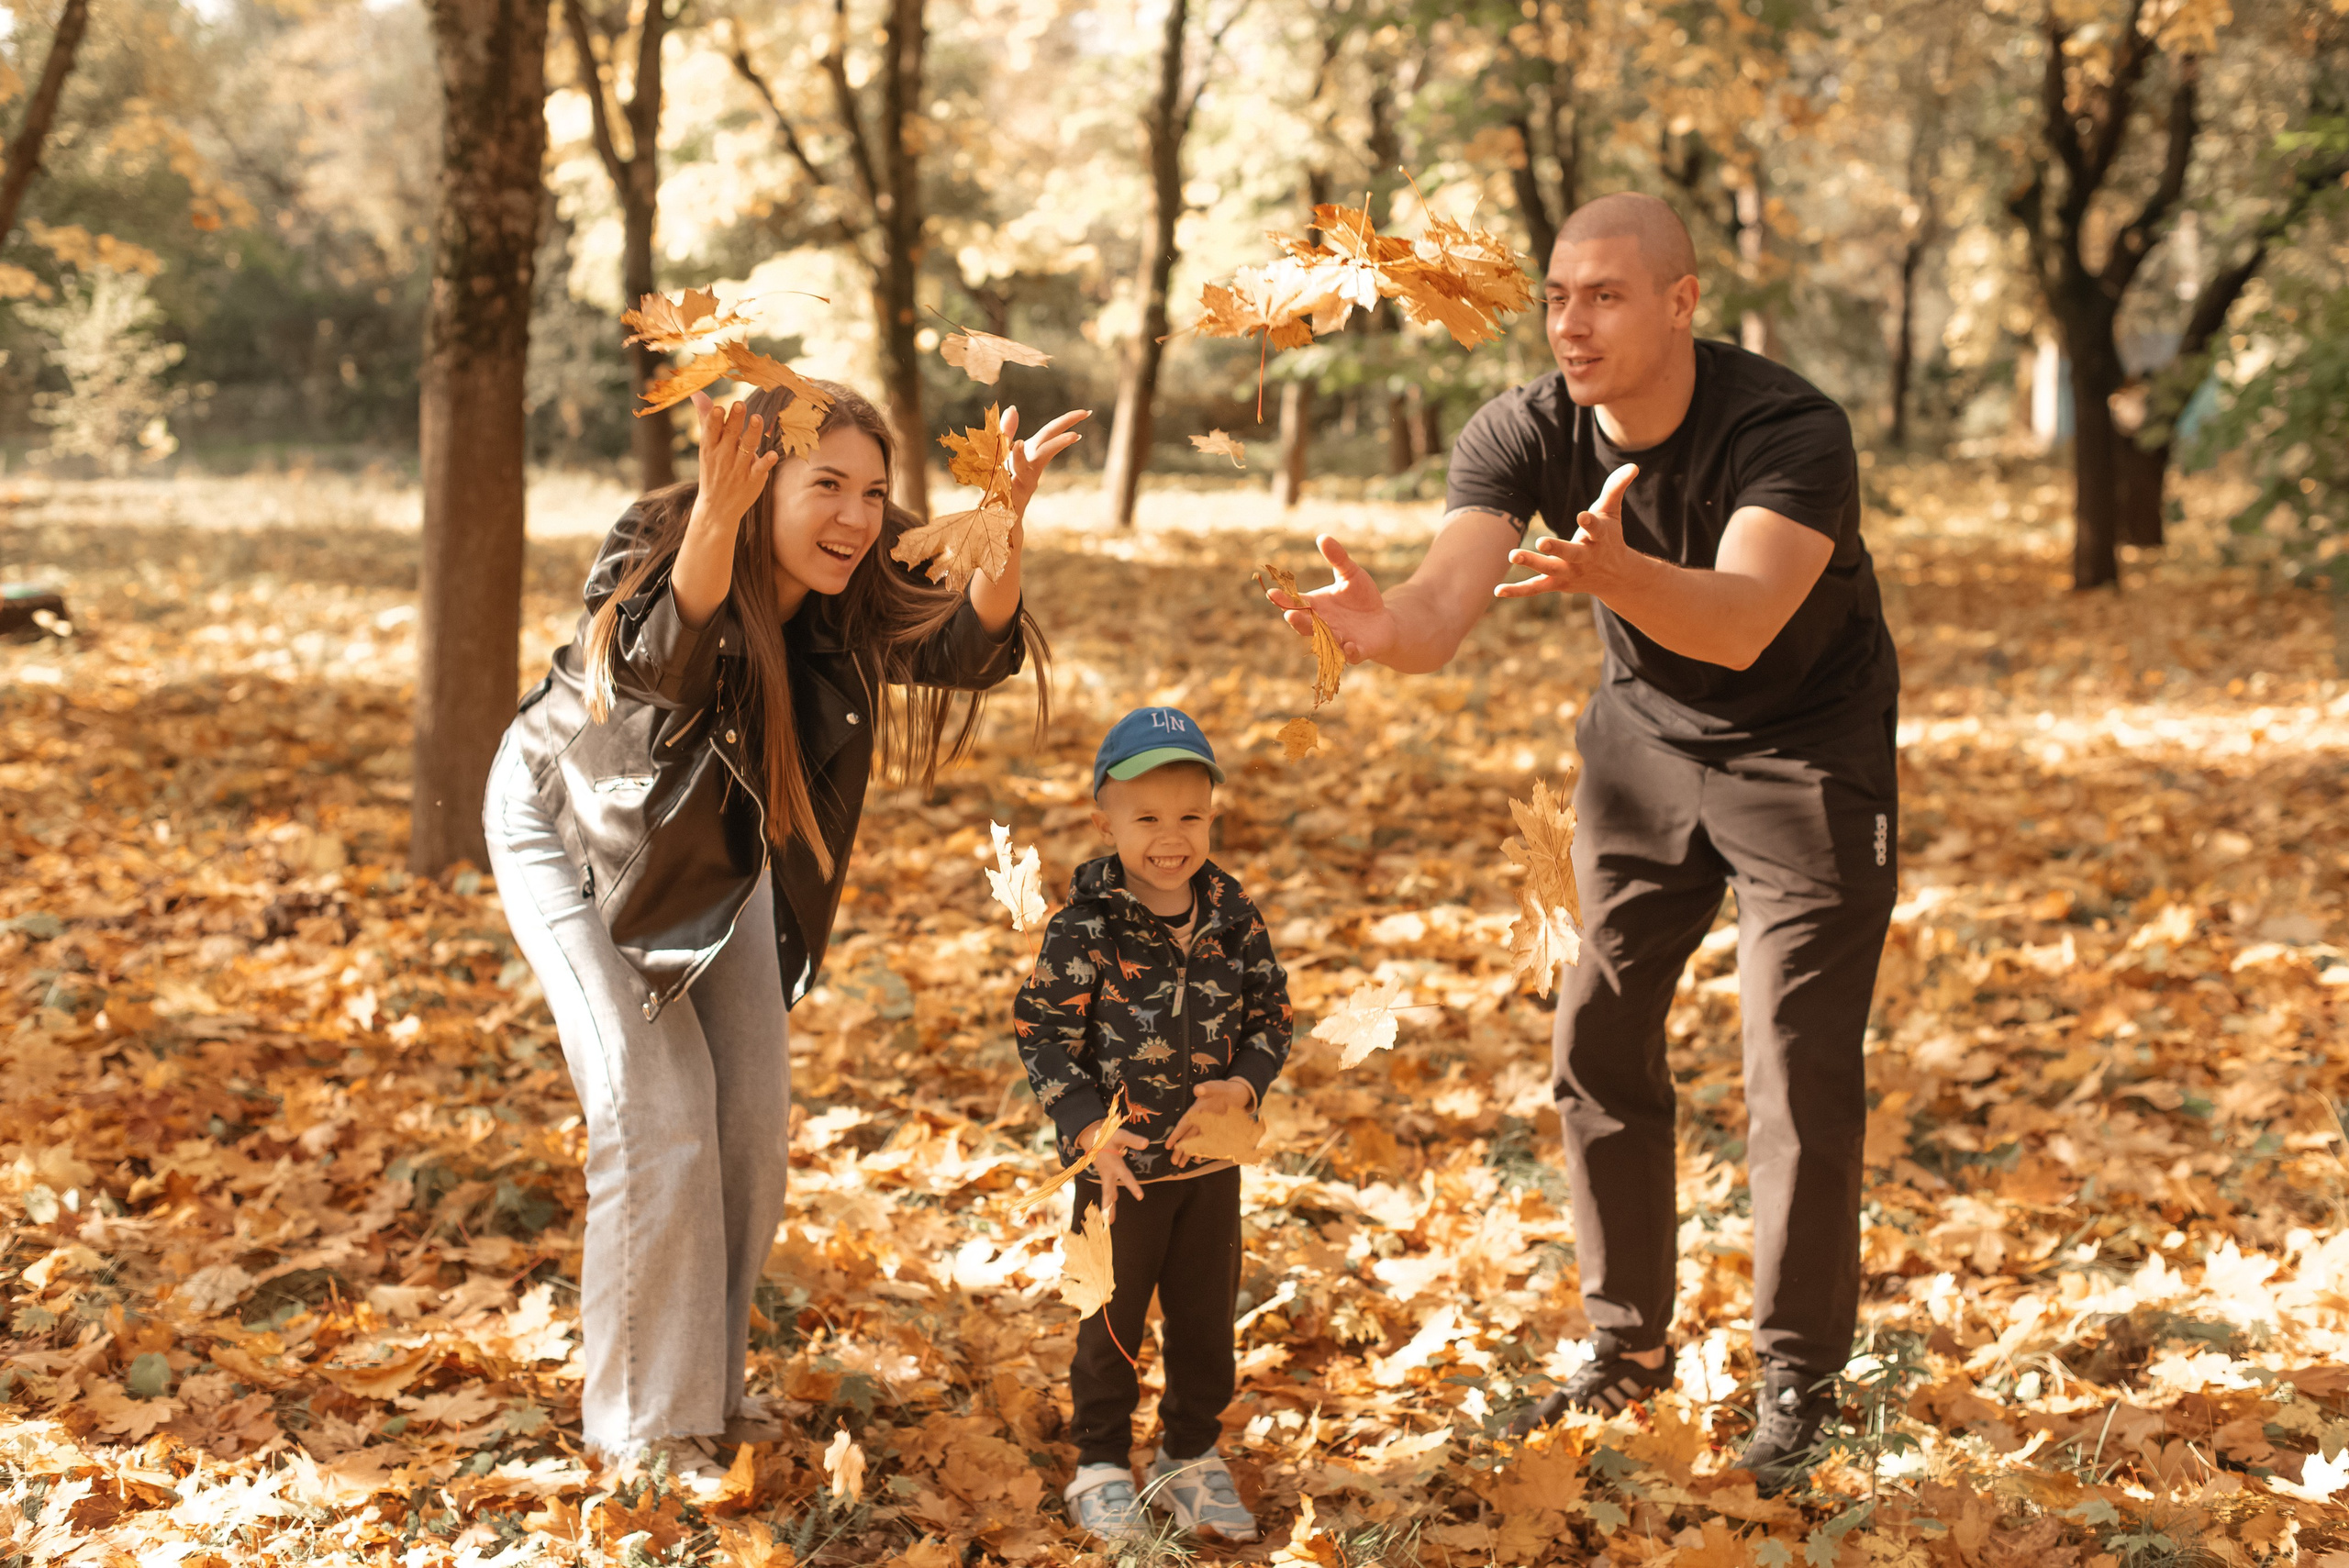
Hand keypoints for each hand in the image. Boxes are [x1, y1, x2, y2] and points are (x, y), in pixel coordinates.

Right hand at [687, 390, 780, 534]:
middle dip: (735, 420)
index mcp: (710, 447)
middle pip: (730, 435)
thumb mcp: (706, 446)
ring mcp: (738, 468)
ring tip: (757, 418)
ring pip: (747, 448)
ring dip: (752, 433)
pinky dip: (766, 461)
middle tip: (741, 404)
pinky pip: (760, 469)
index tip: (720, 408)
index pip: (712, 430)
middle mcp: (723, 456)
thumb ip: (706, 418)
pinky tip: (774, 454)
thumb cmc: (713, 469)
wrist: (717, 507)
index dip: (715, 420)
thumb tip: (697, 393)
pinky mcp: (753, 479)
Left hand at [1000, 406, 1091, 525]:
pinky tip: (1019, 444)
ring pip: (1041, 456)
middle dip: (1065, 424)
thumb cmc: (998, 487)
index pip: (1050, 432)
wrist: (996, 520)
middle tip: (1085, 413)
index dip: (1066, 421)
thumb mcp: (999, 456)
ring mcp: (1026, 478)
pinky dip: (1019, 457)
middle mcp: (1031, 464)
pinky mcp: (1016, 490)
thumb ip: (1005, 432)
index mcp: (1029, 454)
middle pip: (1049, 439)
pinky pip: (1018, 472)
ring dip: (1055, 445)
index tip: (1086, 412)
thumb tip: (1013, 408)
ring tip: (1072, 435)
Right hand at [1077, 1118, 1148, 1222]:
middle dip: (1110, 1206)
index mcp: (1114, 1164)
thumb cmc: (1107, 1134)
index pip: (1126, 1177)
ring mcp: (1105, 1175)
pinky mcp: (1104, 1175)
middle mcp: (1108, 1173)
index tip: (1140, 1197)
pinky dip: (1108, 1199)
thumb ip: (1133, 1140)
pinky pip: (1106, 1189)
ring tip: (1109, 1222)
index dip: (1133, 1186)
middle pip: (1109, 1192)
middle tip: (1111, 1221)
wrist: (1090, 1135)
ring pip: (1106, 1193)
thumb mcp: (1120, 1135)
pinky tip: (1112, 1205)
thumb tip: (1147, 1143)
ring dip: (1108, 1207)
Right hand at [1166, 1079, 1255, 1166]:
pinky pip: (1207, 1142)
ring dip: (1188, 1152)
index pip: (1184, 1124)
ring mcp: (1207, 1125)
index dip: (1176, 1135)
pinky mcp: (1216, 1129)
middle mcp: (1200, 1119)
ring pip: (1195, 1141)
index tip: (1168, 1145)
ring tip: (1181, 1165)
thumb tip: (1197, 1089)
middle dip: (1180, 1149)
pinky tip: (1197, 1159)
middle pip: (1187, 1136)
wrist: (1238, 1092)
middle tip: (1173, 1162)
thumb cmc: (1226, 1089)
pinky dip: (1202, 1150)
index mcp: (1197, 1109)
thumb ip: (1208, 1088)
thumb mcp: (1217, 1087)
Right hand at [1264, 534, 1399, 664]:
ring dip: (1321, 637)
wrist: (1383, 621)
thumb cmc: (1362, 597)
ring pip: (1326, 641)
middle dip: (1298, 620)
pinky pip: (1351, 655)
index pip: (1296, 603)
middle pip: (1306, 625)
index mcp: (1317, 606)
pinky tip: (1350, 646)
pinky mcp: (1358, 650)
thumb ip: (1338, 558)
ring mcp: (1339, 640)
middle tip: (1290, 614)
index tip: (1272, 593)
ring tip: (1317, 629)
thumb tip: (1323, 537)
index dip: (1283, 599)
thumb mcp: (1350, 574)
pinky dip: (1350, 652)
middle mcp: (1323, 625)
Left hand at [1495, 463, 1642, 600]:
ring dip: (1533, 563)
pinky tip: (1498, 590)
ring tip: (1513, 555)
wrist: (1614, 577)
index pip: (1596, 529)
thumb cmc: (1609, 537)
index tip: (1583, 516)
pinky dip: (1518, 591)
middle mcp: (1584, 558)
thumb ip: (1616, 488)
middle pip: (1571, 554)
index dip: (1590, 523)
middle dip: (1557, 548)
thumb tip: (1633, 465)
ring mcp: (1570, 572)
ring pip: (1550, 569)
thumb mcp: (1612, 511)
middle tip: (1541, 541)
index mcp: (1599, 539)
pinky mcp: (1557, 584)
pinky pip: (1535, 588)